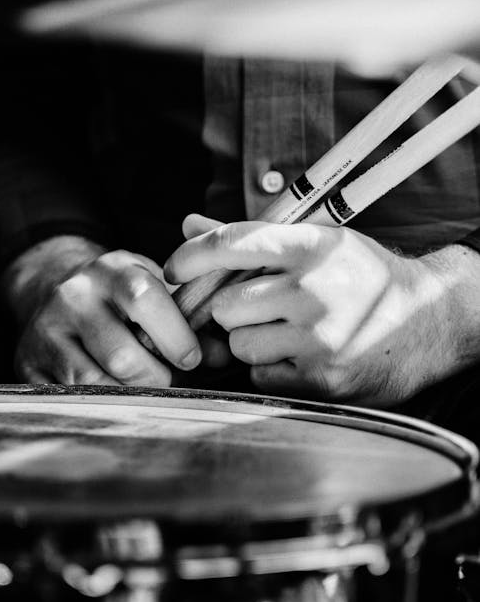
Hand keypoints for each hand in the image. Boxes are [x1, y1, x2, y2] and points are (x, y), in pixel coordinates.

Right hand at [1, 235, 201, 385]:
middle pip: (121, 354)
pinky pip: (67, 398)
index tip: (190, 358)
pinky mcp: (27, 362)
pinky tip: (110, 398)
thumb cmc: (119, 299)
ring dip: (126, 396)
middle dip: (154, 378)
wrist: (52, 290)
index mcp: (112, 270)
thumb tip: (222, 357)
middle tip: (164, 380)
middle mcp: (73, 296)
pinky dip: (96, 405)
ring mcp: (46, 330)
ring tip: (138, 390)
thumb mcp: (154, 294)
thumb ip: (190, 322)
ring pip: (93, 382)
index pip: (145, 300)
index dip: (175, 337)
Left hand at [166, 214, 479, 404]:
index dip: (191, 256)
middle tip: (261, 310)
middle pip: (225, 304)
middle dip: (232, 311)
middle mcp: (314, 288)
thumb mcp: (318, 246)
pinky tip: (301, 358)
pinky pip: (260, 374)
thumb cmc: (362, 280)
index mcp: (312, 247)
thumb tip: (188, 224)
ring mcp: (319, 335)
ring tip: (288, 334)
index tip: (171, 269)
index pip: (232, 243)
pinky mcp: (321, 377)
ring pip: (238, 343)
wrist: (430, 324)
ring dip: (251, 342)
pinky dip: (271, 370)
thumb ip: (251, 240)